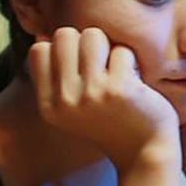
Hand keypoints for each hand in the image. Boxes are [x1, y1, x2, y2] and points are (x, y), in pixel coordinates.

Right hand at [29, 27, 179, 171]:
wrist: (146, 153)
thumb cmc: (112, 123)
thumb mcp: (73, 107)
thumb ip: (55, 74)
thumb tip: (42, 32)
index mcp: (49, 105)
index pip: (39, 49)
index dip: (64, 49)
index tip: (83, 67)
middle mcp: (65, 100)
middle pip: (65, 35)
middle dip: (87, 42)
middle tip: (103, 65)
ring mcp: (91, 94)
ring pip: (93, 35)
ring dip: (110, 48)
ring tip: (118, 70)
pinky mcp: (118, 89)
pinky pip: (122, 50)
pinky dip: (132, 62)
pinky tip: (136, 83)